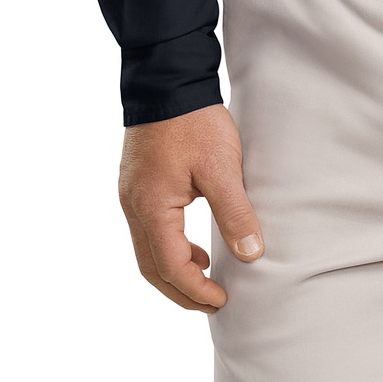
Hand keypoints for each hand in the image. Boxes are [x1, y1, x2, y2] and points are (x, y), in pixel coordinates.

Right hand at [118, 104, 263, 311]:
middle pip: (151, 267)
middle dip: (181, 291)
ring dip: (174, 269)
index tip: (223, 301)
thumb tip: (251, 254)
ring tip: (207, 275)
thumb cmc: (193, 121)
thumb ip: (235, 213)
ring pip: (147, 250)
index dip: (197, 291)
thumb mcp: (221, 167)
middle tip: (212, 303)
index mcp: (151, 208)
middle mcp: (132, 206)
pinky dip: (169, 246)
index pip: (171, 267)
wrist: (166, 78)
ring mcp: (131, 194)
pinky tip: (193, 242)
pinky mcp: (137, 183)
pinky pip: (148, 229)